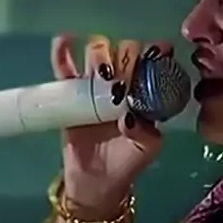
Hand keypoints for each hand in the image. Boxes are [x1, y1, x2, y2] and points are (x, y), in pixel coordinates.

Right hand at [52, 34, 165, 207]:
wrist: (97, 181)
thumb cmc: (127, 162)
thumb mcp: (146, 150)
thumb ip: (146, 133)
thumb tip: (128, 117)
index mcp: (143, 94)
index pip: (150, 66)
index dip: (155, 55)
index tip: (159, 49)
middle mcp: (120, 84)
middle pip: (123, 53)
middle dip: (125, 54)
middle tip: (123, 72)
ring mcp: (94, 86)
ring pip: (96, 55)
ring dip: (99, 52)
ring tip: (101, 70)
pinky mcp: (70, 93)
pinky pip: (65, 68)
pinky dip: (63, 52)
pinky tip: (65, 40)